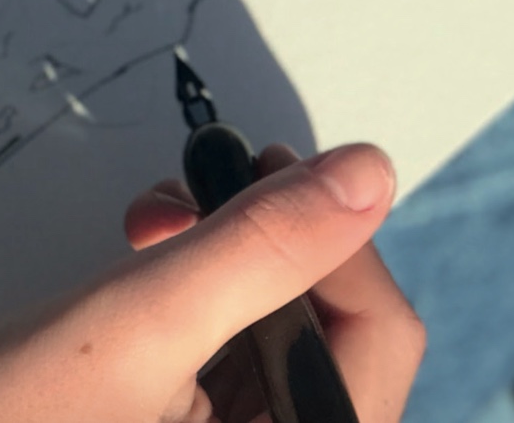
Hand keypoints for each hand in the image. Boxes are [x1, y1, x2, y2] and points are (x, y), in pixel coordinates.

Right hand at [0, 143, 422, 422]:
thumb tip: (368, 171)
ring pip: (281, 328)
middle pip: (335, 329)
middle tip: (184, 197)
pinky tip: (148, 258)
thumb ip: (255, 247)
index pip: (380, 335)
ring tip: (152, 222)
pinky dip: (197, 289)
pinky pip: (234, 348)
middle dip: (260, 244)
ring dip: (224, 256)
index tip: (255, 167)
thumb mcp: (133, 327)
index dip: (327, 236)